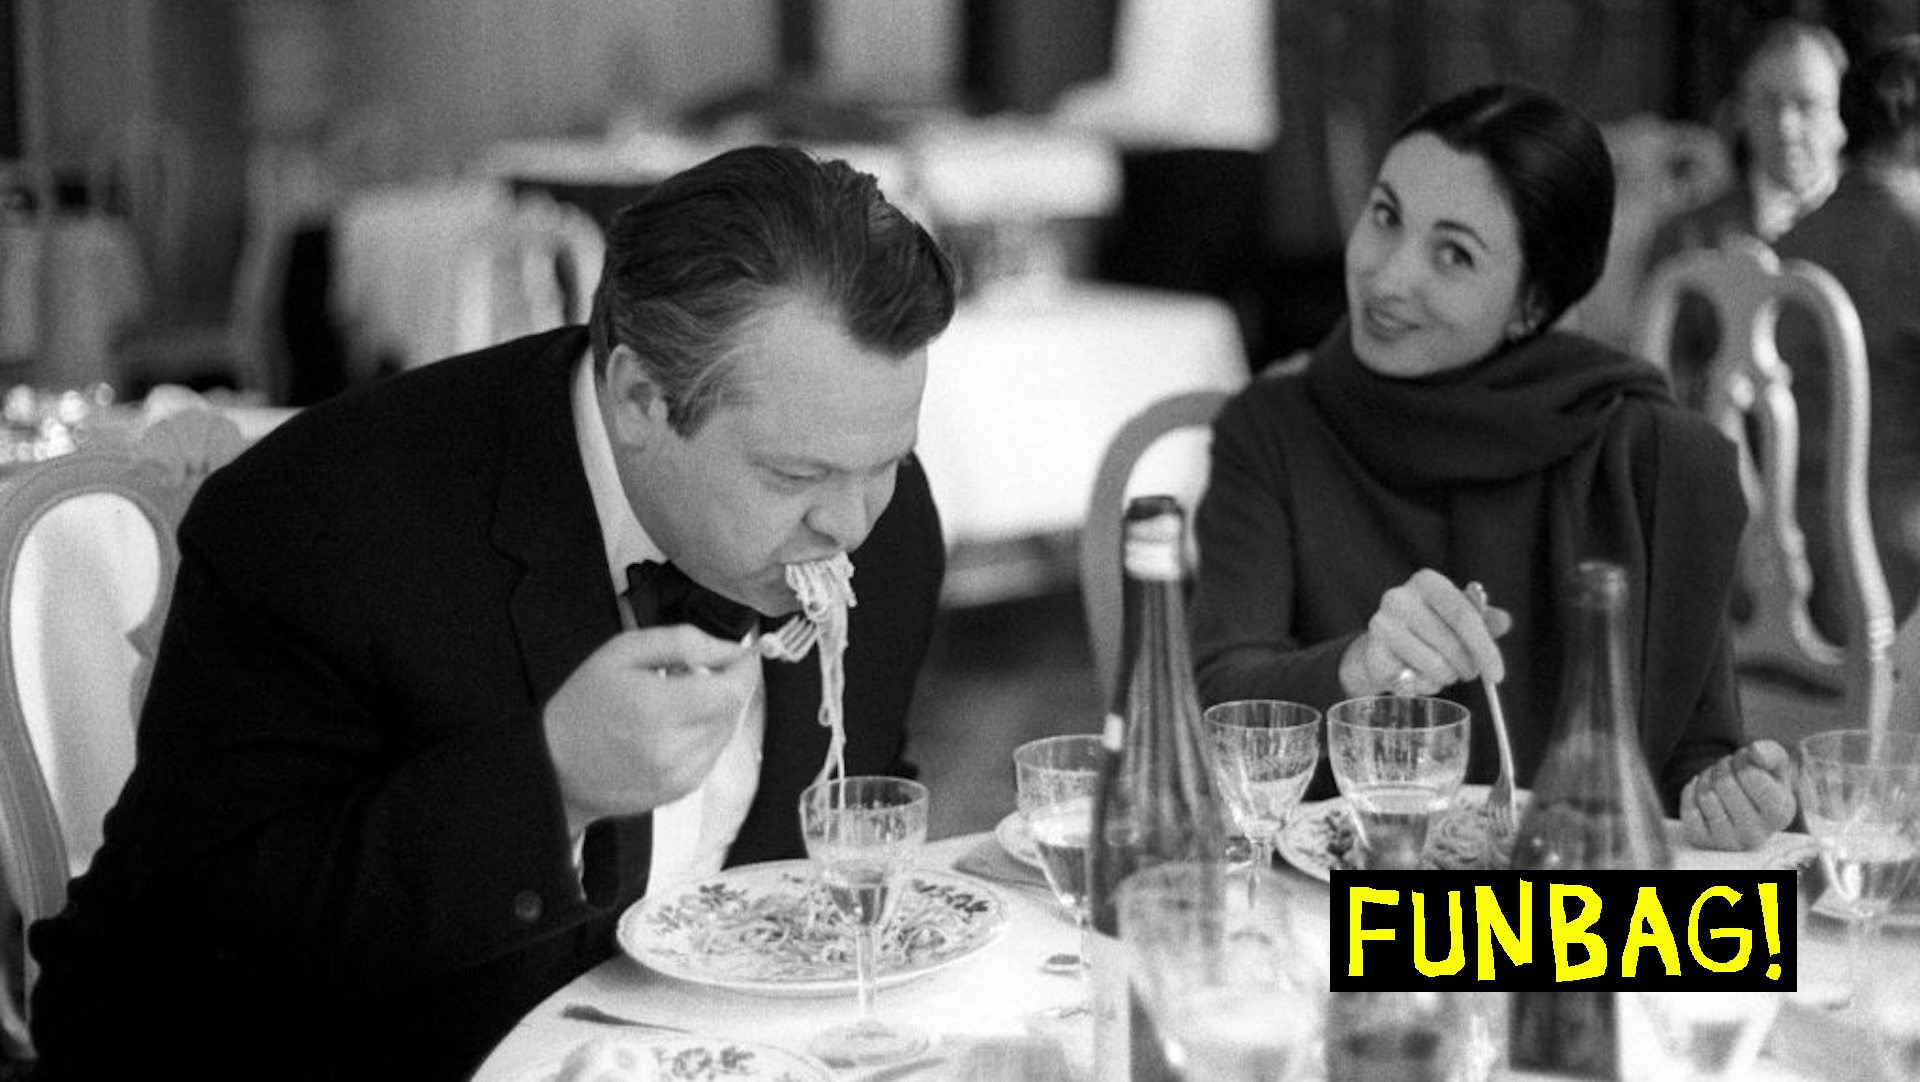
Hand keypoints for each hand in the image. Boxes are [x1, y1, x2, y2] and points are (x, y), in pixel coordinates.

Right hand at [542, 625, 756, 834]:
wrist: (555, 767)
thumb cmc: (584, 703)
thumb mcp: (623, 652)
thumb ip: (683, 642)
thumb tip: (732, 649)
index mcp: (658, 708)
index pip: (731, 691)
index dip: (743, 670)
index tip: (741, 656)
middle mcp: (674, 748)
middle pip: (732, 711)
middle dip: (726, 687)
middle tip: (695, 674)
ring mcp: (679, 775)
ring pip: (726, 733)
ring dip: (715, 712)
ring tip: (676, 702)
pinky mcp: (680, 791)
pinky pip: (712, 755)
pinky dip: (704, 736)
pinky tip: (672, 728)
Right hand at [1338, 569, 1512, 697]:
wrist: (1381, 647)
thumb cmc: (1426, 629)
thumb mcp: (1457, 620)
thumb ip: (1483, 620)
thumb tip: (1505, 621)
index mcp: (1427, 582)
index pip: (1465, 616)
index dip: (1485, 648)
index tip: (1497, 676)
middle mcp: (1400, 596)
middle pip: (1452, 644)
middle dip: (1468, 667)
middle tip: (1468, 673)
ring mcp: (1382, 624)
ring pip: (1434, 665)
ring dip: (1445, 676)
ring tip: (1440, 670)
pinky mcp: (1373, 652)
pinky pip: (1412, 680)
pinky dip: (1423, 684)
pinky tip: (1418, 675)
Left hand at [1681, 740, 1796, 850]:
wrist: (1744, 802)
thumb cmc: (1763, 780)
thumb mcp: (1774, 764)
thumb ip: (1770, 753)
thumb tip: (1755, 752)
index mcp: (1780, 813)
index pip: (1750, 774)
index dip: (1742, 760)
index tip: (1745, 762)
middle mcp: (1756, 833)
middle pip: (1724, 784)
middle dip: (1722, 768)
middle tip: (1728, 769)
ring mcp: (1728, 840)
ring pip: (1706, 796)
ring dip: (1707, 778)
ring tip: (1717, 780)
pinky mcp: (1704, 841)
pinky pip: (1689, 810)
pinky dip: (1691, 792)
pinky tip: (1704, 792)